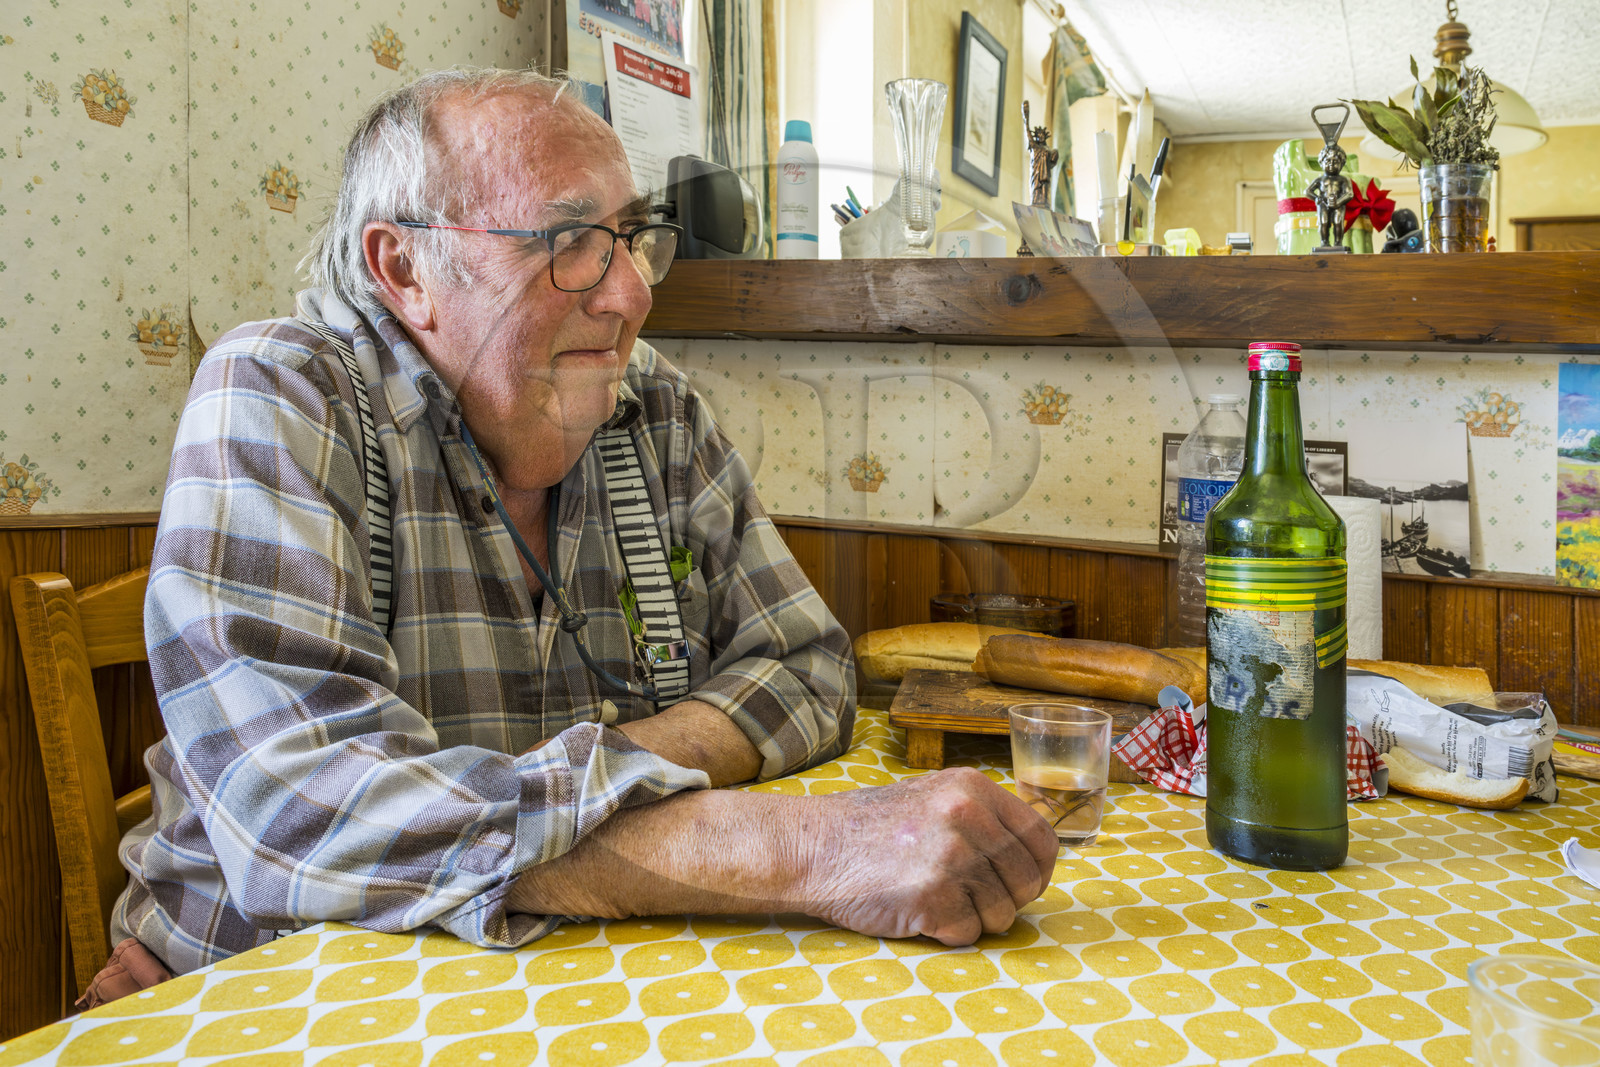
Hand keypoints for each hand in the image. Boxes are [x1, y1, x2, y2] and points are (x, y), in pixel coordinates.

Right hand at [798, 767, 1057, 945]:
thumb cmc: (873, 828)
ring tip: (939, 899)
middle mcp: (966, 816)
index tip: (1026, 883)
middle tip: (974, 898)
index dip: (1040, 868)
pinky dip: (948, 932)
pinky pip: (967, 933)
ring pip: (1002, 913)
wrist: (814, 847)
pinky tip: (920, 911)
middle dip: (1008, 899)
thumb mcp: (934, 797)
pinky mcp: (931, 896)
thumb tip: (1031, 853)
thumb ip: (982, 817)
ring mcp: (950, 857)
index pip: (1041, 837)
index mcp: (972, 788)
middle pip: (1027, 880)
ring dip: (976, 918)